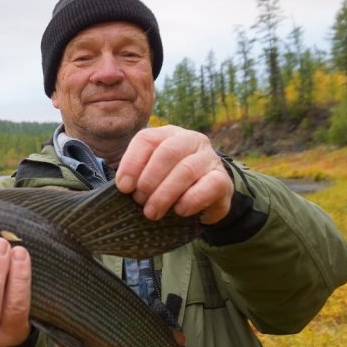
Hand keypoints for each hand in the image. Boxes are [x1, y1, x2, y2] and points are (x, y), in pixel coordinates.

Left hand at [115, 125, 232, 223]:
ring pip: (186, 170)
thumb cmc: (170, 183)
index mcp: (168, 134)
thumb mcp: (150, 174)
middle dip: (149, 180)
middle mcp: (191, 140)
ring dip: (165, 194)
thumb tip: (123, 187)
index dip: (132, 163)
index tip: (123, 187)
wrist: (206, 196)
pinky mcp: (223, 179)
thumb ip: (137, 175)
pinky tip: (179, 211)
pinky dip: (190, 200)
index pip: (147, 139)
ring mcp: (210, 158)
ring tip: (152, 213)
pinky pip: (208, 186)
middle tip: (139, 202)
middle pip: (167, 152)